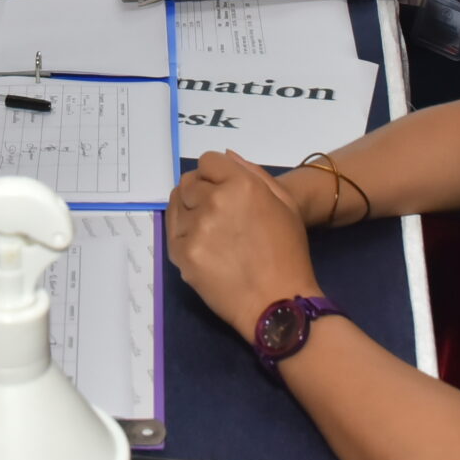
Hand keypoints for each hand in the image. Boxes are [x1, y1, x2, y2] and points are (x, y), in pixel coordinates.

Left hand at [167, 150, 323, 340]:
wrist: (278, 303)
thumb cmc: (288, 253)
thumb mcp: (285, 204)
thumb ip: (254, 173)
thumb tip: (226, 156)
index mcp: (241, 184)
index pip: (208, 160)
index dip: (217, 174)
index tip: (226, 189)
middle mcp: (214, 200)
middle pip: (189, 181)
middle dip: (202, 191)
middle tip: (219, 213)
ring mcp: (194, 227)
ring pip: (178, 203)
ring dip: (191, 210)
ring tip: (212, 231)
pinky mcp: (181, 252)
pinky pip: (171, 228)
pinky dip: (183, 231)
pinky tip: (203, 244)